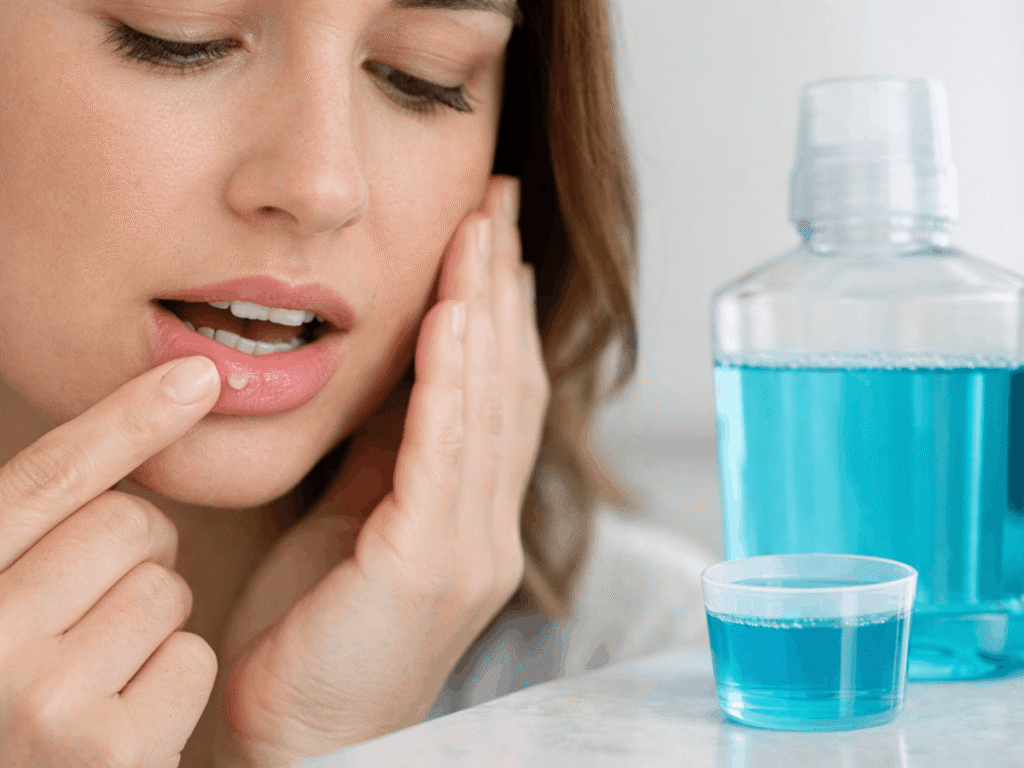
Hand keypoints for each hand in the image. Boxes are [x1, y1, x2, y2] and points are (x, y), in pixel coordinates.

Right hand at [0, 358, 221, 766]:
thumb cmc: (10, 700)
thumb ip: (33, 535)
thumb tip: (146, 419)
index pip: (49, 478)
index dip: (127, 419)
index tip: (196, 377)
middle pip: (128, 523)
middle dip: (139, 551)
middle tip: (98, 606)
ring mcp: (41, 699)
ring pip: (167, 589)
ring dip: (155, 622)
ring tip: (101, 671)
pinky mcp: (108, 751)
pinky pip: (191, 658)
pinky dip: (171, 682)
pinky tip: (124, 721)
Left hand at [212, 175, 548, 765]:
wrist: (298, 736)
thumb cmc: (315, 631)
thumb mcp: (354, 520)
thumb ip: (391, 452)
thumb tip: (406, 371)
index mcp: (472, 520)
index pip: (499, 398)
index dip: (501, 313)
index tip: (493, 238)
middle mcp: (489, 532)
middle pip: (506, 388)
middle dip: (502, 288)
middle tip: (499, 204)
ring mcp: (467, 552)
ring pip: (486, 410)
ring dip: (483, 314)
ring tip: (481, 235)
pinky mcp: (427, 568)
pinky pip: (441, 454)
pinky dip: (449, 380)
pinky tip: (452, 318)